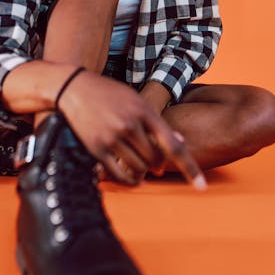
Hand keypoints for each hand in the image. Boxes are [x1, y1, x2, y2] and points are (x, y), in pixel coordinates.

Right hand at [58, 70, 205, 188]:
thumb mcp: (136, 100)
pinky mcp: (96, 148)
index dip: (190, 167)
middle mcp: (129, 124)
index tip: (201, 186)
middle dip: (158, 164)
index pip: (173, 145)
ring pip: (139, 168)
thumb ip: (157, 121)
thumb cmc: (109, 93)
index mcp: (143, 111)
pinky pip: (119, 174)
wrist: (73, 88)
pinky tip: (132, 177)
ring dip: (144, 172)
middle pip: (155, 160)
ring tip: (142, 167)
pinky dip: (130, 179)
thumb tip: (181, 141)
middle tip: (156, 164)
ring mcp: (112, 137)